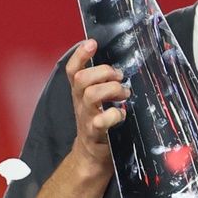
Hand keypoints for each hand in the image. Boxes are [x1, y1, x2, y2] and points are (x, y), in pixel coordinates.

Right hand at [65, 39, 130, 169]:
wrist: (92, 155)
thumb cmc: (99, 121)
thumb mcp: (96, 99)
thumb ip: (102, 82)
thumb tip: (120, 62)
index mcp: (80, 92)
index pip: (73, 70)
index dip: (80, 55)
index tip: (92, 43)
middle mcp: (80, 102)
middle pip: (82, 79)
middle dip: (103, 72)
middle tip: (119, 77)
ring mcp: (86, 117)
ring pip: (91, 95)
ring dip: (112, 90)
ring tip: (124, 94)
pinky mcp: (95, 133)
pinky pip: (100, 121)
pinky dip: (114, 114)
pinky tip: (122, 114)